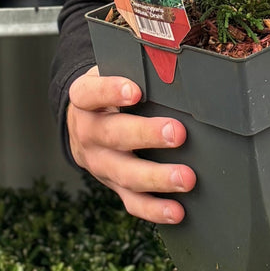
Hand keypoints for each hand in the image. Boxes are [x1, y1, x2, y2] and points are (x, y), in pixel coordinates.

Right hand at [67, 65, 195, 224]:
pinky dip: (155, 210)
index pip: (91, 93)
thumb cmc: (109, 91)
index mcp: (84, 98)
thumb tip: (172, 59)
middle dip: (147, 135)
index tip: (136, 91)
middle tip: (178, 133)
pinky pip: (131, 202)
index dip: (111, 91)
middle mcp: (87, 132)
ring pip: (124, 173)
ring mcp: (99, 163)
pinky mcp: (113, 185)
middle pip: (113, 135)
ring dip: (157, 177)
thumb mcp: (112, 71)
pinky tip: (177, 211)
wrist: (83, 121)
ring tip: (186, 178)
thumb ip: (133, 67)